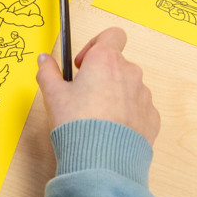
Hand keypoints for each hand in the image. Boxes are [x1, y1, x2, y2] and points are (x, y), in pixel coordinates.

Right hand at [39, 27, 160, 144]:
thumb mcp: (53, 96)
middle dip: (102, 75)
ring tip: (96, 118)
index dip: (95, 45)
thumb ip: (47, 72)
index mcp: (106, 60)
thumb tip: (44, 60)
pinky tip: (110, 131)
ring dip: (115, 95)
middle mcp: (130, 72)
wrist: (102, 162)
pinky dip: (126, 115)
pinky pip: (138, 109)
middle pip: (117, 64)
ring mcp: (144, 95)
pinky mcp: (152, 117)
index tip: (82, 63)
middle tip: (83, 96)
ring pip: (128, 87)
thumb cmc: (77, 125)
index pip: (112, 35)